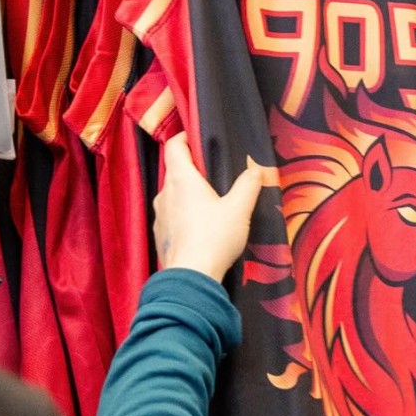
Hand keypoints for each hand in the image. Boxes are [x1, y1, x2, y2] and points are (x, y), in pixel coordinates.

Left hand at [155, 134, 266, 282]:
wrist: (191, 278)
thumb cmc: (214, 237)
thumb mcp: (239, 209)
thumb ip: (248, 186)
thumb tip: (256, 170)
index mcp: (181, 179)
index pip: (174, 146)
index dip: (184, 138)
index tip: (196, 138)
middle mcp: (164, 193)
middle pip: (174, 172)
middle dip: (192, 171)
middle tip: (213, 176)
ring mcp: (159, 216)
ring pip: (172, 197)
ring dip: (188, 197)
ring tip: (210, 206)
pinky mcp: (160, 236)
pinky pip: (171, 219)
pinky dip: (183, 218)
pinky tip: (200, 230)